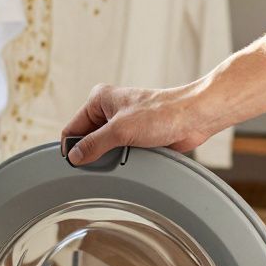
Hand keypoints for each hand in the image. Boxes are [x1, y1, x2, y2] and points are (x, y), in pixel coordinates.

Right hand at [60, 83, 211, 165]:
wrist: (193, 118)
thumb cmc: (162, 113)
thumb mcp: (120, 130)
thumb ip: (94, 144)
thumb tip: (75, 157)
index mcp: (99, 100)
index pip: (73, 127)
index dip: (72, 148)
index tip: (75, 166)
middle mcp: (109, 110)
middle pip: (87, 139)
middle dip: (93, 154)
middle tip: (101, 165)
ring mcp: (122, 123)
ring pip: (104, 149)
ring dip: (110, 158)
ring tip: (122, 159)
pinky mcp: (135, 136)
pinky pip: (120, 153)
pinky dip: (122, 160)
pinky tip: (131, 162)